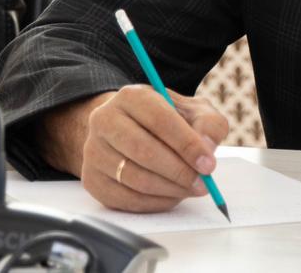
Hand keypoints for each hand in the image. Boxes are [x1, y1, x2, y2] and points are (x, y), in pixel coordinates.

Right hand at [41, 86, 229, 212]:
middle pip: (144, 151)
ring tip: (191, 189)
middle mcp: (105, 120)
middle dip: (179, 171)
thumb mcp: (193, 111)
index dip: (187, 145)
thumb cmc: (168, 121)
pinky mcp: (92, 180)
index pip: (160, 121)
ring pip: (134, 178)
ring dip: (169, 189)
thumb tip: (207, 147)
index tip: (208, 164)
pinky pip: (124, 199)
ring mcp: (93, 151)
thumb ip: (208, 124)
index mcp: (132, 97)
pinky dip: (153, 203)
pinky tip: (171, 196)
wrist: (130, 130)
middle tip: (203, 183)